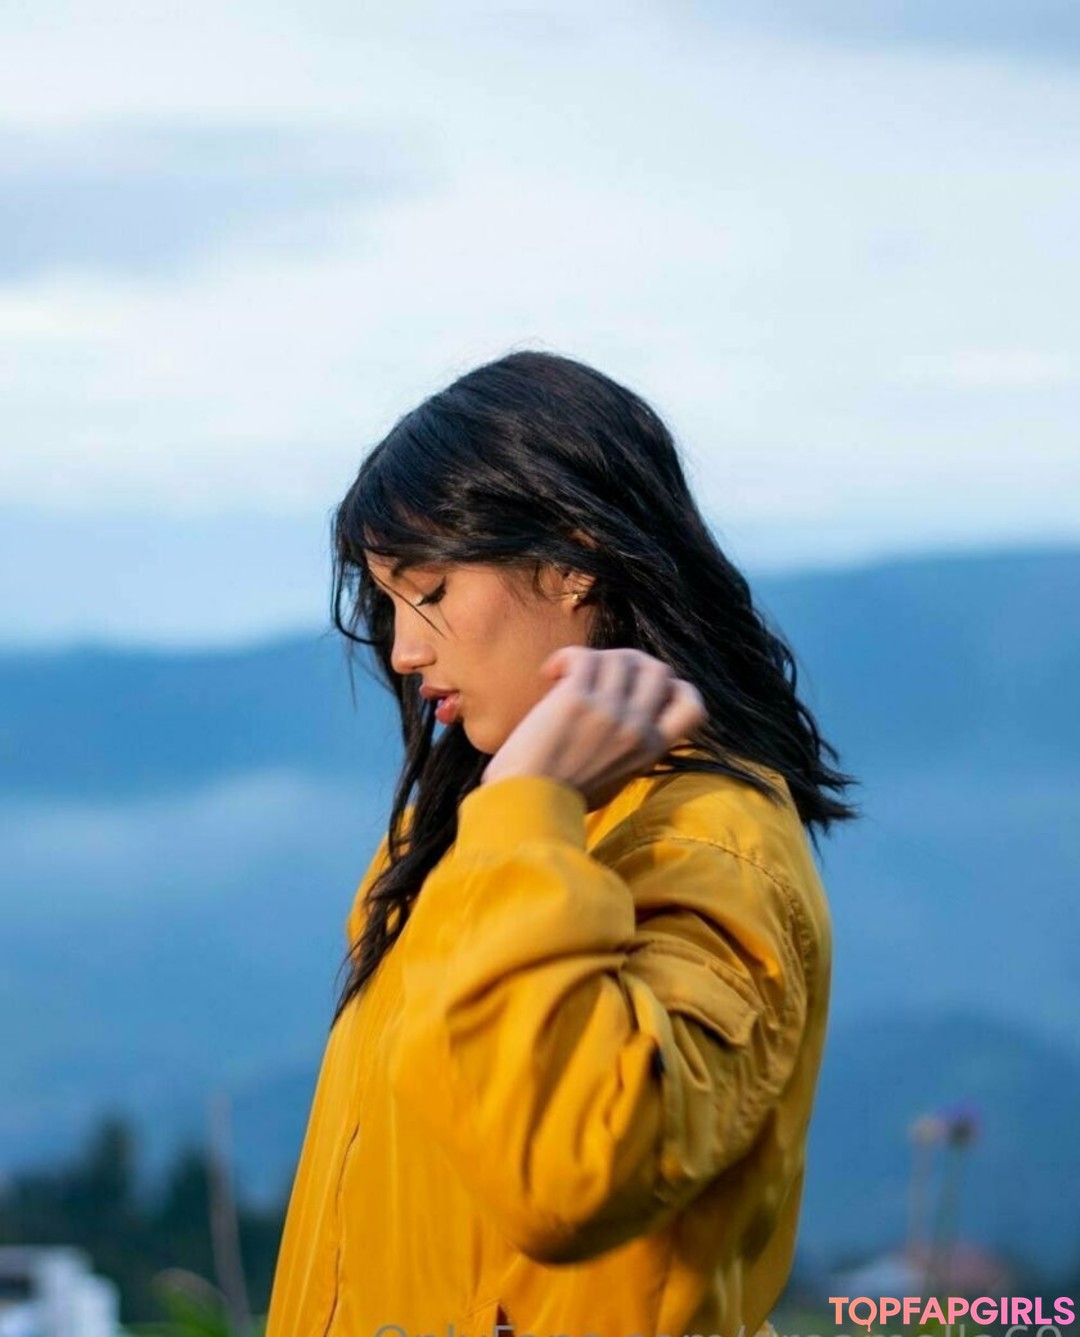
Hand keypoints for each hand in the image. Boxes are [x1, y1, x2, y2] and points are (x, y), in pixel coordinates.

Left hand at [480, 646, 706, 810]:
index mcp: (651, 749)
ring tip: (567, 676)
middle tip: (601, 673)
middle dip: (631, 663)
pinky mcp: (576, 700)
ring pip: (620, 658)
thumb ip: (632, 749)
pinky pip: (584, 656)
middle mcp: (636, 728)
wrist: (529, 807)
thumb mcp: (618, 778)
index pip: (693, 706)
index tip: (640, 689)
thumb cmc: (563, 797)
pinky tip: (550, 673)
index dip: (674, 687)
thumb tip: (634, 715)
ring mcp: (609, 712)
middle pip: (658, 669)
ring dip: (594, 659)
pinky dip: (567, 657)